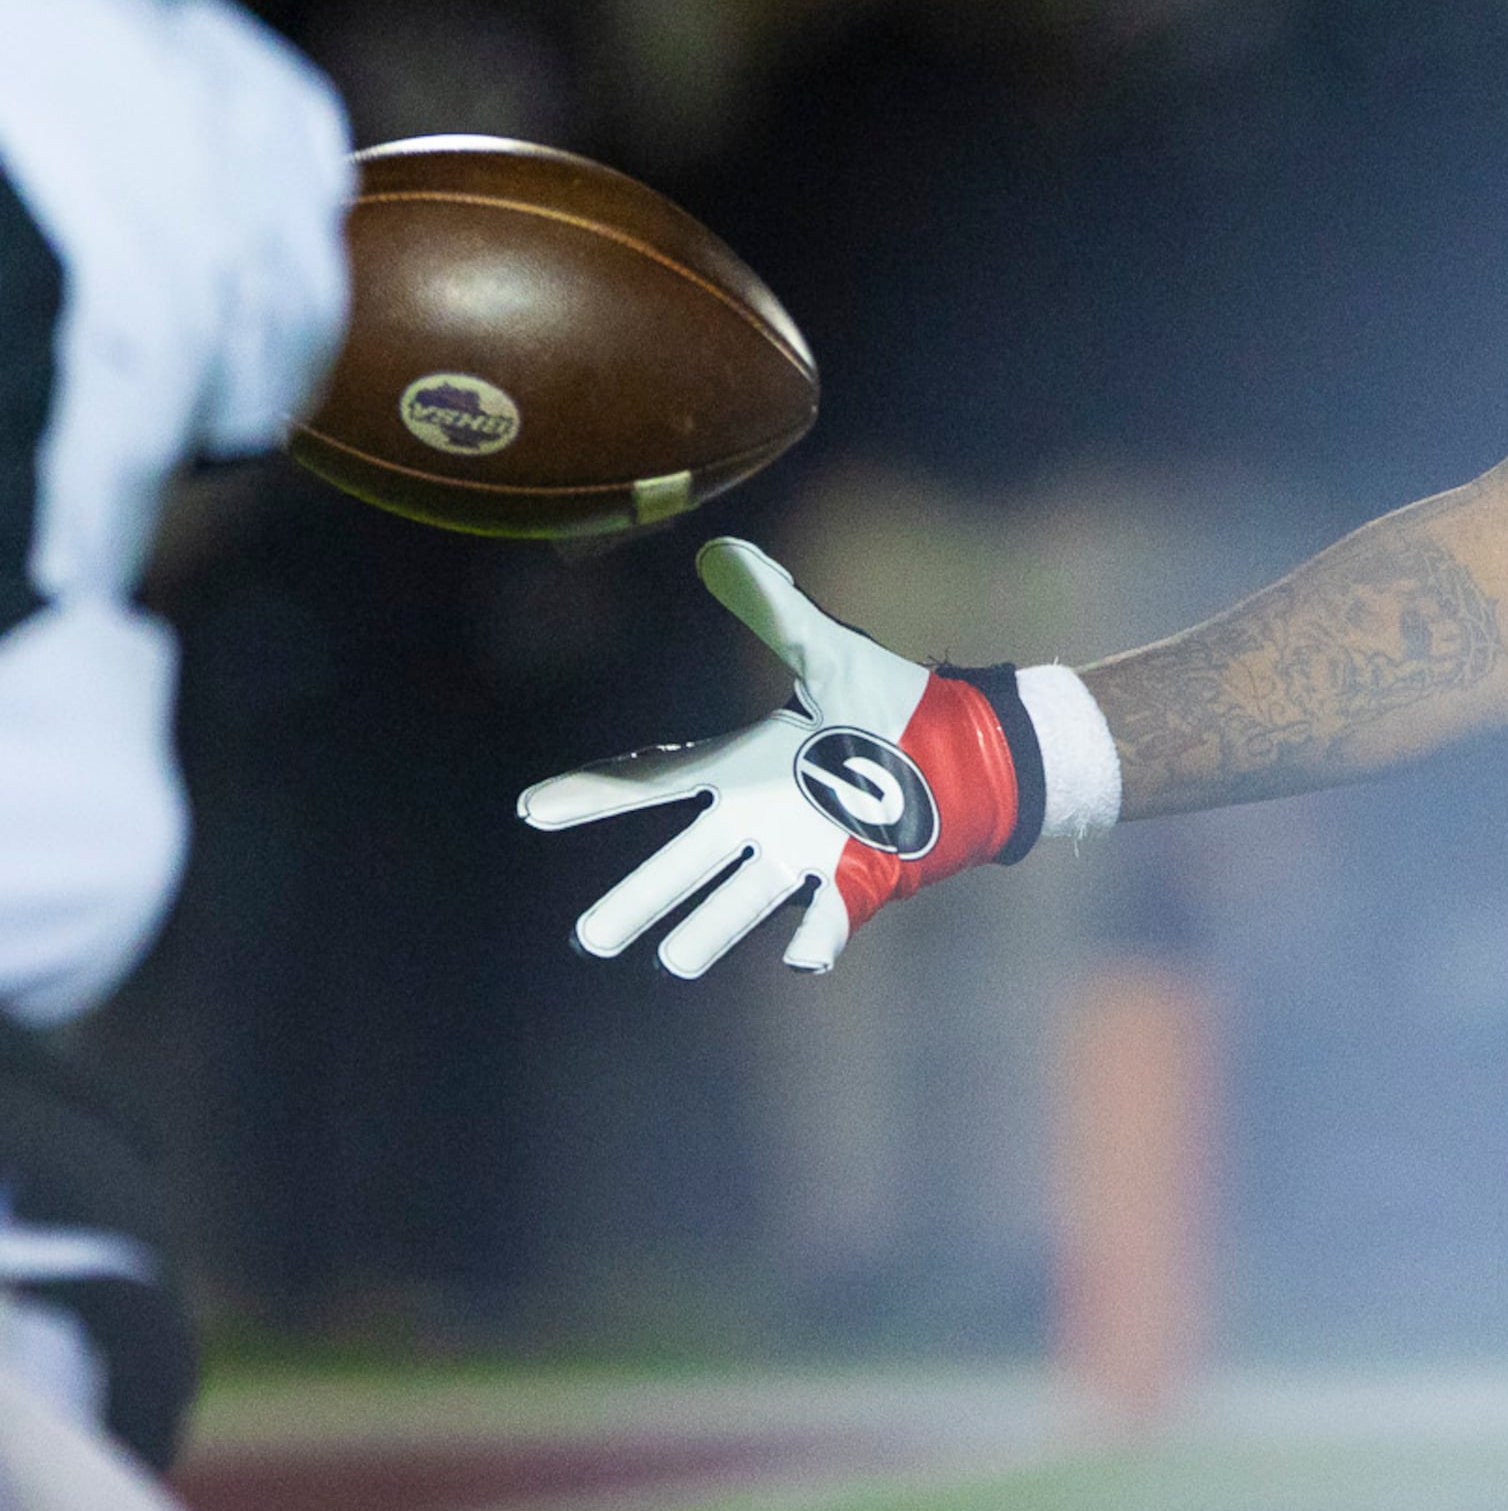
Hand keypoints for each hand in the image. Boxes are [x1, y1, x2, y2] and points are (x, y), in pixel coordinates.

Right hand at [518, 539, 1047, 976]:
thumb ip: (777, 610)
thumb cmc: (895, 703)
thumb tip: (721, 550)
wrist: (972, 749)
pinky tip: (802, 956)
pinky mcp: (858, 881)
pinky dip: (817, 938)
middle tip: (590, 936)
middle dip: (640, 898)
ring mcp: (808, 855)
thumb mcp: (832, 653)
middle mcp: (765, 819)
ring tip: (670, 961)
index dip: (597, 794)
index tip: (533, 809)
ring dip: (710, 930)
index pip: (658, 780)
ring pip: (743, 901)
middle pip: (686, 864)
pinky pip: (828, 919)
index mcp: (750, 764)